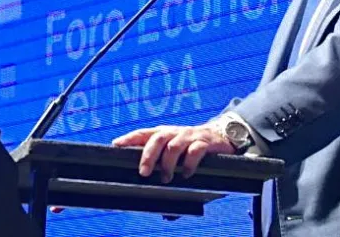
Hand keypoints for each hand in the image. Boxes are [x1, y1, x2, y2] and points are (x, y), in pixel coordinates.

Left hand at [112, 124, 234, 182]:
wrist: (223, 136)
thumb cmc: (194, 149)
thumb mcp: (178, 155)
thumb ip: (167, 171)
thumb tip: (162, 206)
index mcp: (166, 133)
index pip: (145, 133)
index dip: (130, 137)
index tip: (116, 145)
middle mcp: (176, 133)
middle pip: (158, 138)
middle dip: (148, 155)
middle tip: (143, 172)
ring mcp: (191, 137)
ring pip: (174, 146)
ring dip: (167, 164)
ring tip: (165, 178)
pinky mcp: (206, 143)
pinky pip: (195, 151)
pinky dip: (188, 164)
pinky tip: (186, 175)